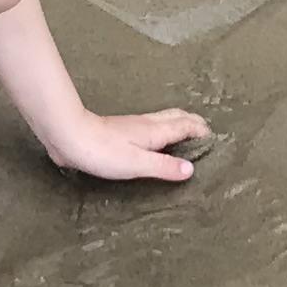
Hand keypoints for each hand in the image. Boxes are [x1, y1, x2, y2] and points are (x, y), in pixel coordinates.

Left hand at [41, 106, 209, 182]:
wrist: (69, 136)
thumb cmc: (103, 151)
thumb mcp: (137, 163)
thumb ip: (164, 166)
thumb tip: (191, 169)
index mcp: (157, 130)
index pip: (189, 125)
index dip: (204, 133)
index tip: (217, 144)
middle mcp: (149, 124)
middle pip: (179, 117)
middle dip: (196, 125)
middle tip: (206, 139)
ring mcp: (134, 126)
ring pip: (166, 120)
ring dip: (180, 126)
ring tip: (188, 141)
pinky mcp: (121, 133)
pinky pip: (152, 128)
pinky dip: (164, 132)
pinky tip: (158, 145)